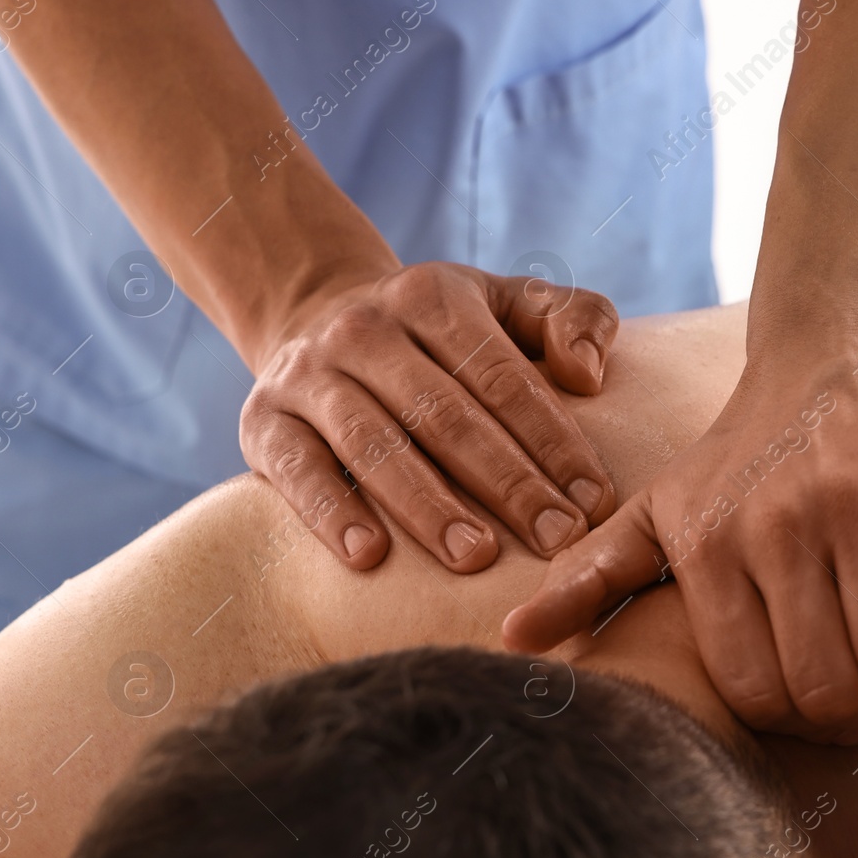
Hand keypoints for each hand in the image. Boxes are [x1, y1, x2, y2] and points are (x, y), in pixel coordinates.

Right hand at [239, 261, 618, 571]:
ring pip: (374, 446)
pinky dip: (331, 513)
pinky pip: (297, 471)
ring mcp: (309, 376)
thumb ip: (572, 318)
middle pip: (445, 416)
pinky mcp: (263, 422)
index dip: (552, 440)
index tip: (594, 501)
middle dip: (507, 483)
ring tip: (476, 557)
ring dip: (428, 507)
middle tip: (556, 540)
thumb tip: (587, 375)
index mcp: (432, 299)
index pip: (502, 377)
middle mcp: (364, 331)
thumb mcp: (508, 304)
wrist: (315, 316)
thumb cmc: (442, 331)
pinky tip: (369, 557)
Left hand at [502, 324, 857, 741]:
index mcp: (712, 544)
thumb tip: (514, 642)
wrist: (836, 342)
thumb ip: (592, 575)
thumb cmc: (746, 448)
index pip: (757, 690)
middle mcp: (779, 526)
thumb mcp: (659, 505)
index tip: (832, 719)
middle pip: (832, 686)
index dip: (802, 723)